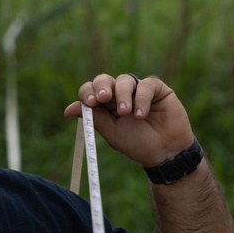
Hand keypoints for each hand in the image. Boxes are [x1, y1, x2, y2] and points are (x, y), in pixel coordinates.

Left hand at [64, 74, 195, 167]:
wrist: (165, 152)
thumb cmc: (138, 144)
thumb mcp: (112, 133)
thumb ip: (94, 118)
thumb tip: (68, 110)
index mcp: (106, 105)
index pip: (91, 91)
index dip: (88, 93)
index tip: (90, 103)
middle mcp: (120, 94)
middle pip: (104, 80)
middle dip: (102, 86)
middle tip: (103, 98)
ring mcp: (138, 89)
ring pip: (124, 80)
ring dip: (123, 95)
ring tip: (127, 113)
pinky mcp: (156, 88)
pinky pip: (146, 85)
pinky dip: (142, 98)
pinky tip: (141, 115)